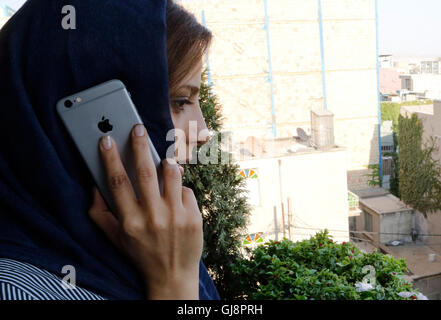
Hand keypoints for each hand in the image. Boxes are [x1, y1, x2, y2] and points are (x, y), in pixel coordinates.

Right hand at [88, 124, 201, 299]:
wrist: (172, 276)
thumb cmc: (141, 254)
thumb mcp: (115, 238)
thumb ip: (99, 213)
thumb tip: (94, 187)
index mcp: (130, 221)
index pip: (118, 182)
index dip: (110, 159)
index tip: (106, 139)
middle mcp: (153, 216)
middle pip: (146, 172)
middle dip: (140, 146)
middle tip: (137, 129)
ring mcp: (176, 216)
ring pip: (171, 175)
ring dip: (166, 163)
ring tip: (163, 160)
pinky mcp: (194, 217)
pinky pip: (187, 190)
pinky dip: (180, 188)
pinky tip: (175, 197)